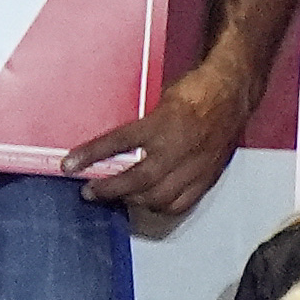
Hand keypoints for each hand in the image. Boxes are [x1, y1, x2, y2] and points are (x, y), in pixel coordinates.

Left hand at [73, 54, 248, 219]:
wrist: (230, 95)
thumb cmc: (194, 91)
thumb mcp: (160, 101)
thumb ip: (142, 125)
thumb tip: (117, 143)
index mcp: (161, 124)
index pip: (118, 143)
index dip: (91, 156)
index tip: (69, 166)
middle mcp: (175, 149)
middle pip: (136, 180)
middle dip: (109, 189)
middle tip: (91, 191)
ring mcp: (192, 167)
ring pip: (157, 197)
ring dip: (134, 201)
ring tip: (120, 197)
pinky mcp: (205, 178)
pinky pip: (180, 203)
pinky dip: (161, 207)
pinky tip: (150, 203)